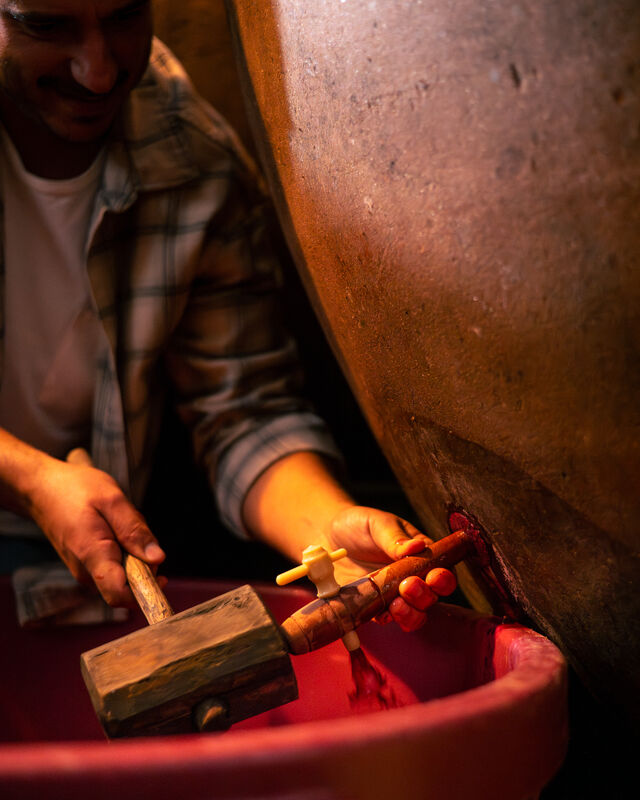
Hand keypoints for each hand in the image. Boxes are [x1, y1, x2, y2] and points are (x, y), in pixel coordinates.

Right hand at [27, 456, 164, 606]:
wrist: (41, 488)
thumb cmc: (75, 489)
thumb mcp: (112, 500)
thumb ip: (134, 530)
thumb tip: (158, 559)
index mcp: (92, 556)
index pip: (119, 595)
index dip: (145, 591)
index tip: (162, 574)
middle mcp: (86, 571)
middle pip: (128, 583)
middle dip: (144, 560)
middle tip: (135, 526)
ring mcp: (85, 569)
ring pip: (123, 571)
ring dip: (133, 551)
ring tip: (120, 520)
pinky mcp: (86, 564)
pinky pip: (115, 563)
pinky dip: (123, 547)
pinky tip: (114, 525)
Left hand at [326, 505, 456, 631]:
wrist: (327, 536)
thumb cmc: (357, 525)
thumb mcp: (376, 524)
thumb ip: (394, 538)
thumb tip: (418, 546)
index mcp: (420, 555)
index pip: (442, 570)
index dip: (443, 578)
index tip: (434, 577)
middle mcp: (411, 578)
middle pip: (431, 597)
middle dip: (424, 596)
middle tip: (407, 586)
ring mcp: (393, 594)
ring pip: (414, 614)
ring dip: (410, 614)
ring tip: (396, 605)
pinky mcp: (374, 606)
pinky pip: (386, 619)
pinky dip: (387, 620)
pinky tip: (381, 613)